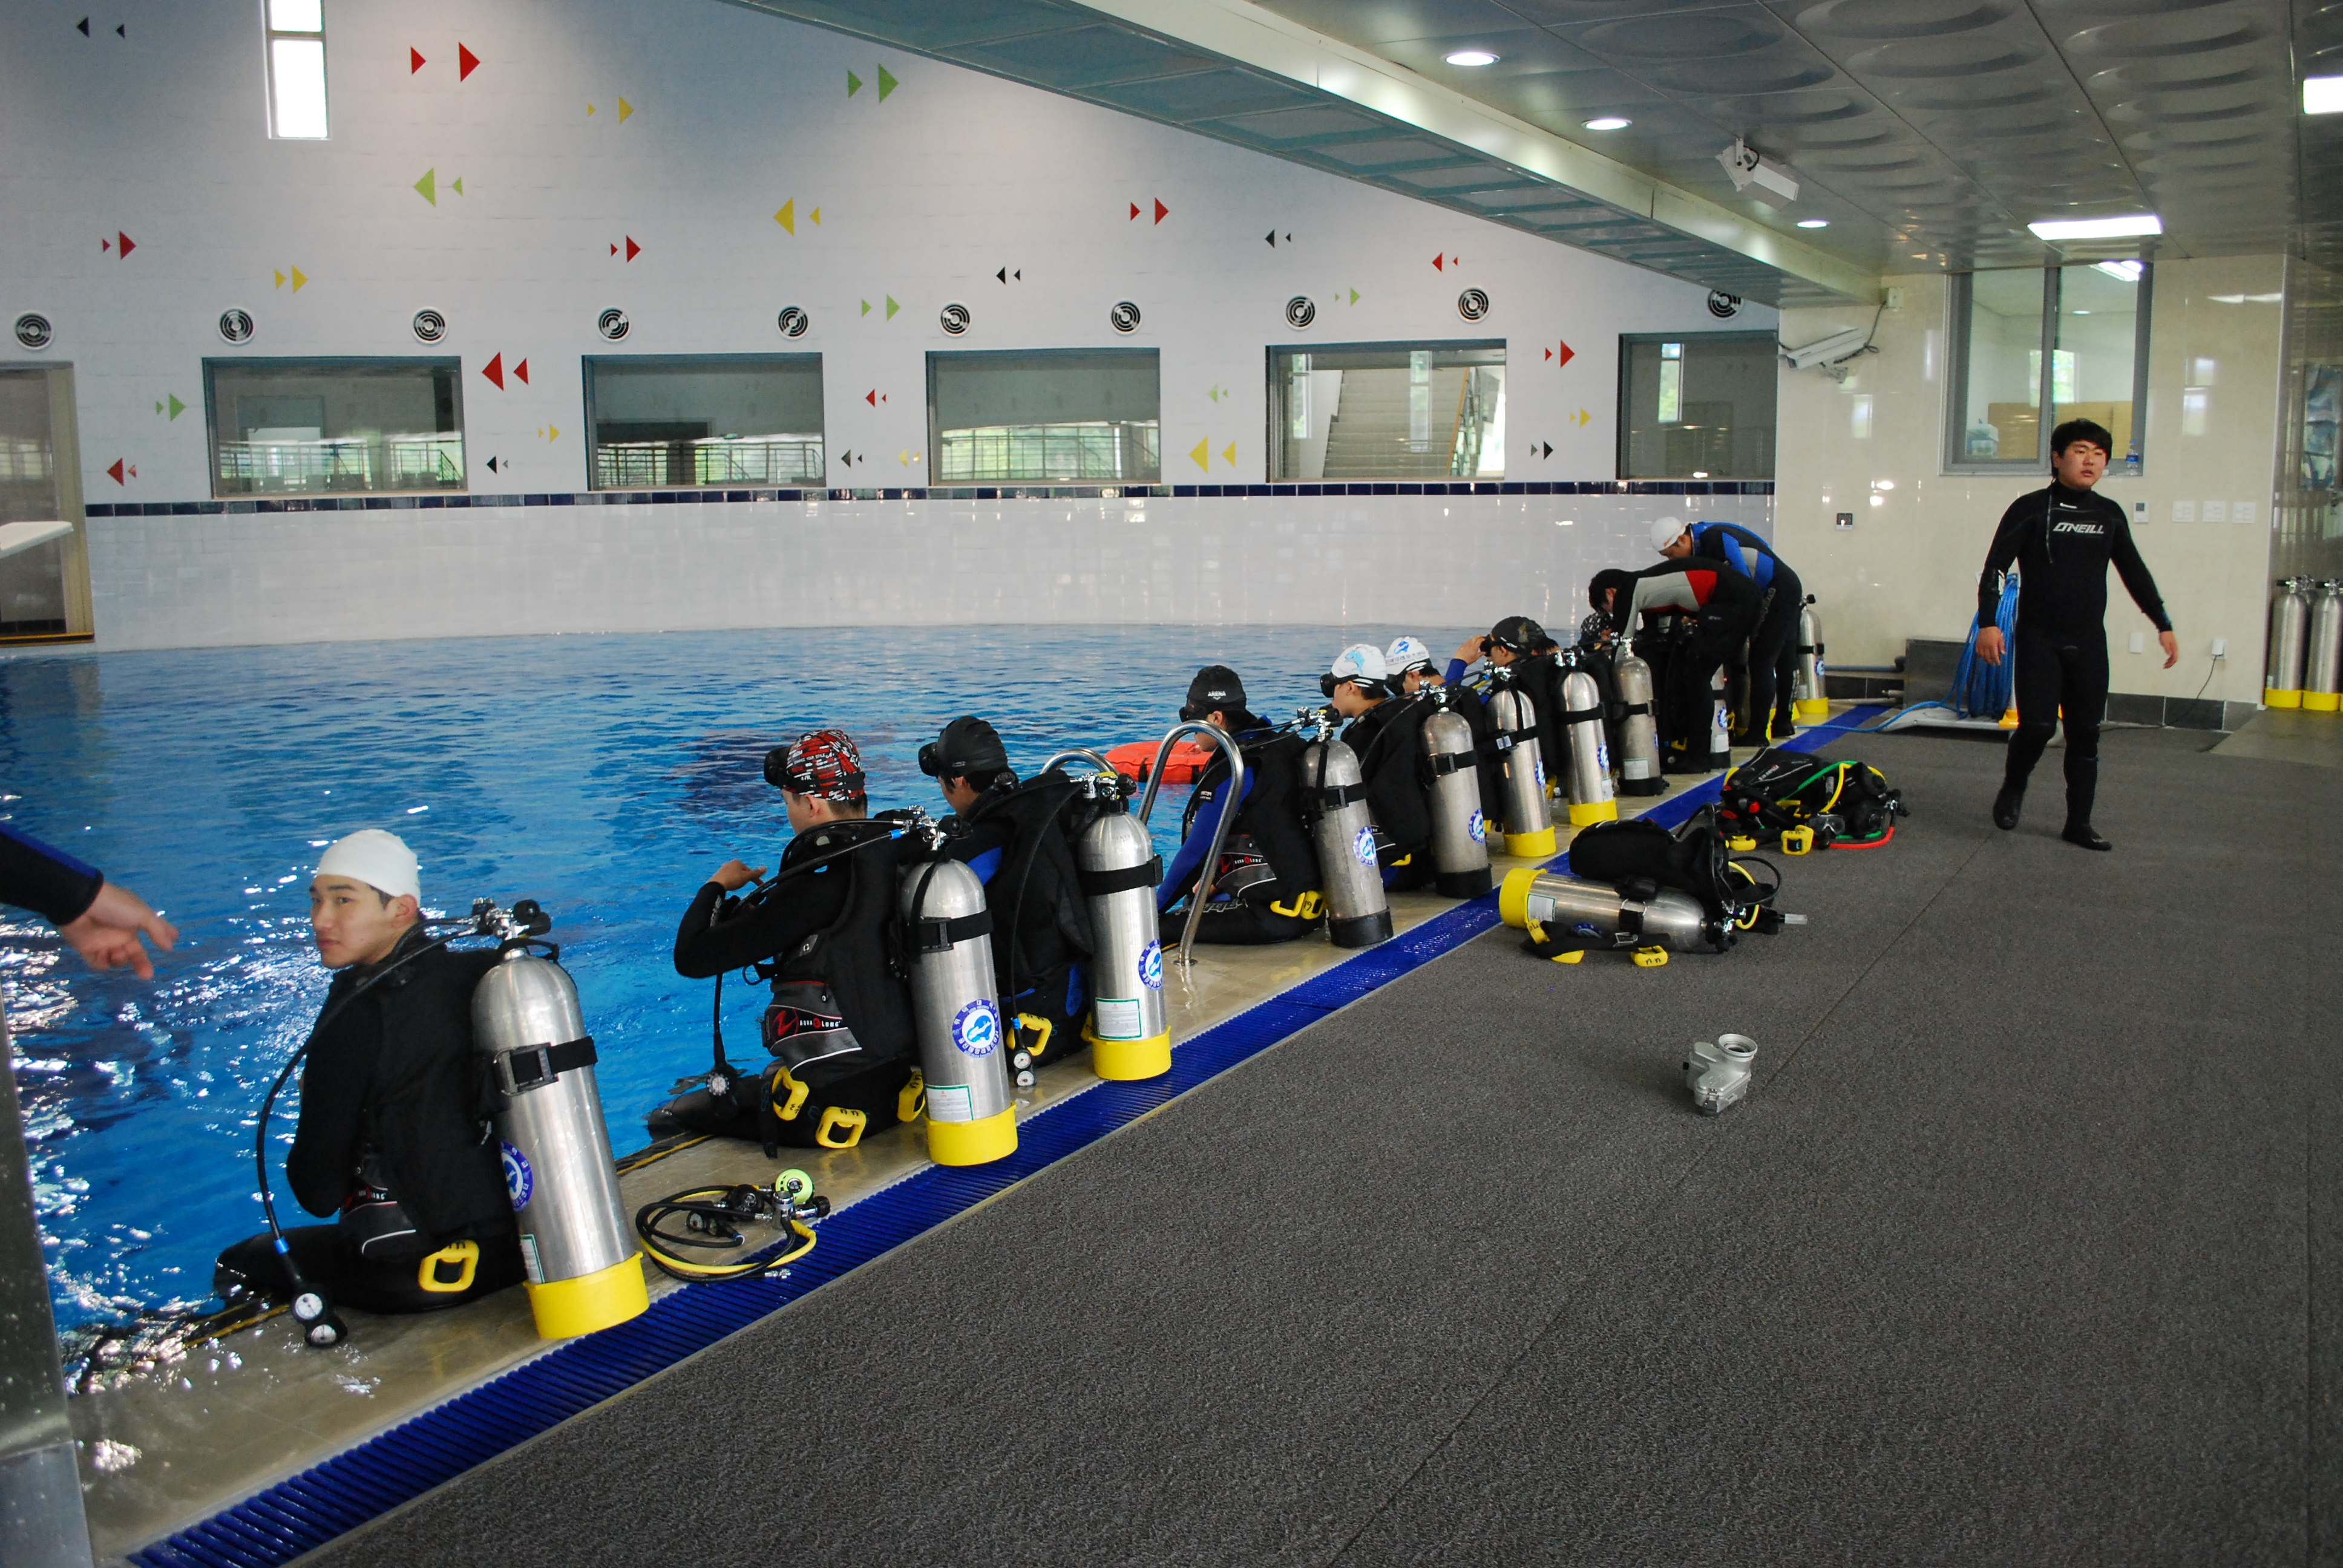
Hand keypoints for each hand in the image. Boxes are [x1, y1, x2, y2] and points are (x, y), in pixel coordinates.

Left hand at [58, 881, 178, 980]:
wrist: (80, 906)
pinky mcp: (87, 949)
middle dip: (141, 963)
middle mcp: (121, 933)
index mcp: (135, 922)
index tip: (170, 947)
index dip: (162, 938)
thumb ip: (157, 930)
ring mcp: (104, 941)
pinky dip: (102, 963)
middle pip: (135, 952)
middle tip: (147, 974)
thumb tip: (170, 945)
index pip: (152, 931)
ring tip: (116, 952)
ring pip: (118, 960)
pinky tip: (104, 956)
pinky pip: (98, 963)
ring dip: (120, 960)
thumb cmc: (114, 907)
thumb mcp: (141, 914)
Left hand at [708, 860, 766, 891]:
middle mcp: (730, 863)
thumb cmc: (733, 879)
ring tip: (738, 887)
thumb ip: (756, 873)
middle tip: (746, 885)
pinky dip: (731, 882)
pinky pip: (728, 878)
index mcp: (737, 862)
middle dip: (745, 878)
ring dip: (738, 880)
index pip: (749, 870)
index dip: (755, 878)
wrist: (716, 885)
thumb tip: (765, 868)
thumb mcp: (747, 877)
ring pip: (734, 875)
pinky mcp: (718, 875)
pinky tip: (730, 886)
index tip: (760, 885)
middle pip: (741, 872)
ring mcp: (723, 869)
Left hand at [1452, 635, 1485, 664]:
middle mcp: (1471, 644)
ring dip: (1474, 638)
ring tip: (1476, 639)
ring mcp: (1466, 644)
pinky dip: (1470, 640)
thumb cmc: (1468, 660)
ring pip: (1471, 638)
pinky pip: (1467, 641)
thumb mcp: (1476, 657)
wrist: (1459, 660)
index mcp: (1475, 647)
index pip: (1479, 640)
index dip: (1482, 638)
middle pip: (1475, 637)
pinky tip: (1470, 643)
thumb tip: (1484, 652)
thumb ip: (1480, 654)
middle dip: (1479, 636)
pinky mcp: (1463, 645)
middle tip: (1481, 636)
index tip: (1484, 639)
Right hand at [1974, 625, 2004, 666]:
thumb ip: (2001, 646)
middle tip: (1993, 664)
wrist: (1986, 625)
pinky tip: (1982, 656)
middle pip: (1988, 657)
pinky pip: (1978, 651)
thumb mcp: (2000, 638)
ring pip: (1982, 655)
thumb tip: (2003, 653)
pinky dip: (1980, 655)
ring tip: (1988, 661)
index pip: (1994, 656)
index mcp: (1992, 645)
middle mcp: (1986, 647)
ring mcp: (1981, 646)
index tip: (1998, 663)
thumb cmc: (1994, 631)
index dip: (1996, 660)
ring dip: (1985, 659)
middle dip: (1991, 662)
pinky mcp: (1977, 644)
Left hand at [2158, 629, 2178, 669]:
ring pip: (2173, 657)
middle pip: (2174, 659)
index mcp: (2174, 648)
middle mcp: (2175, 649)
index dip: (2171, 663)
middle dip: (2170, 664)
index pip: (2175, 658)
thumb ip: (2167, 648)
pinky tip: (2166, 661)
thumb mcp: (2164, 642)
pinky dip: (2169, 659)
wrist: (2165, 629)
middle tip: (2164, 667)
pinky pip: (2172, 655)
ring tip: (2164, 666)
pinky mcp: (2171, 647)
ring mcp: (2174, 648)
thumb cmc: (2164, 635)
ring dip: (2169, 662)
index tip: (2166, 666)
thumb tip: (2170, 654)